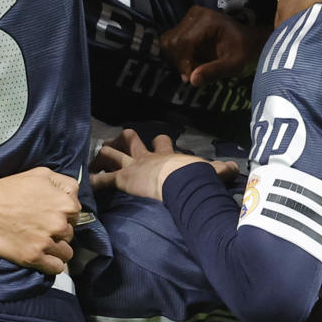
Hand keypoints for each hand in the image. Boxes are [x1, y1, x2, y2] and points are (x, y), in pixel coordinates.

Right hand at [0, 168, 77, 274]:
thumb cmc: (10, 188)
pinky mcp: (34, 257)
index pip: (76, 215)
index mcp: (66, 203)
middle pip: (71, 235)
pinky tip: (42, 257)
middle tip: (41, 228)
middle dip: (58, 233)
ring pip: (66, 253)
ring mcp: (47, 242)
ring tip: (41, 243)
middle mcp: (60, 224)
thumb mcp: (41, 174)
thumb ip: (65, 183)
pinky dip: (51, 265)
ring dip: (56, 250)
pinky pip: (56, 268)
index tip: (50, 215)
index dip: (64, 215)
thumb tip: (75, 195)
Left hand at [90, 129, 232, 199]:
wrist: (182, 180)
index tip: (160, 139)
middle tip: (120, 138)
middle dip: (126, 140)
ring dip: (105, 155)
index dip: (161, 141)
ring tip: (96, 157)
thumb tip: (236, 168)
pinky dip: (94, 181)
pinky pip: (104, 180)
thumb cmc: (195, 176)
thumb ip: (221, 170)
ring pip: (113, 155)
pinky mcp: (123, 179)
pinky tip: (85, 183)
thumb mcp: (211, 171)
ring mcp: (133, 166)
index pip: (163, 142)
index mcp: (167, 154)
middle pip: (132, 142)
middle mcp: (148, 157)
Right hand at [158, 6, 265, 86]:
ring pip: (169, 41)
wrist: (247, 41)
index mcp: (208, 21)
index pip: (184, 42)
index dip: (183, 62)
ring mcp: (188, 17)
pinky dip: (178, 54)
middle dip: (180, 62)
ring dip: (178, 58)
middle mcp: (195, 14)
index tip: (189, 78)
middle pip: (173, 41)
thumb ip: (214, 72)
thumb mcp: (234, 65)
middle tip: (194, 74)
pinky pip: (171, 41)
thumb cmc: (243, 52)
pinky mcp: (185, 23)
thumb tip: (192, 80)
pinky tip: (192, 60)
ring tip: (195, 66)